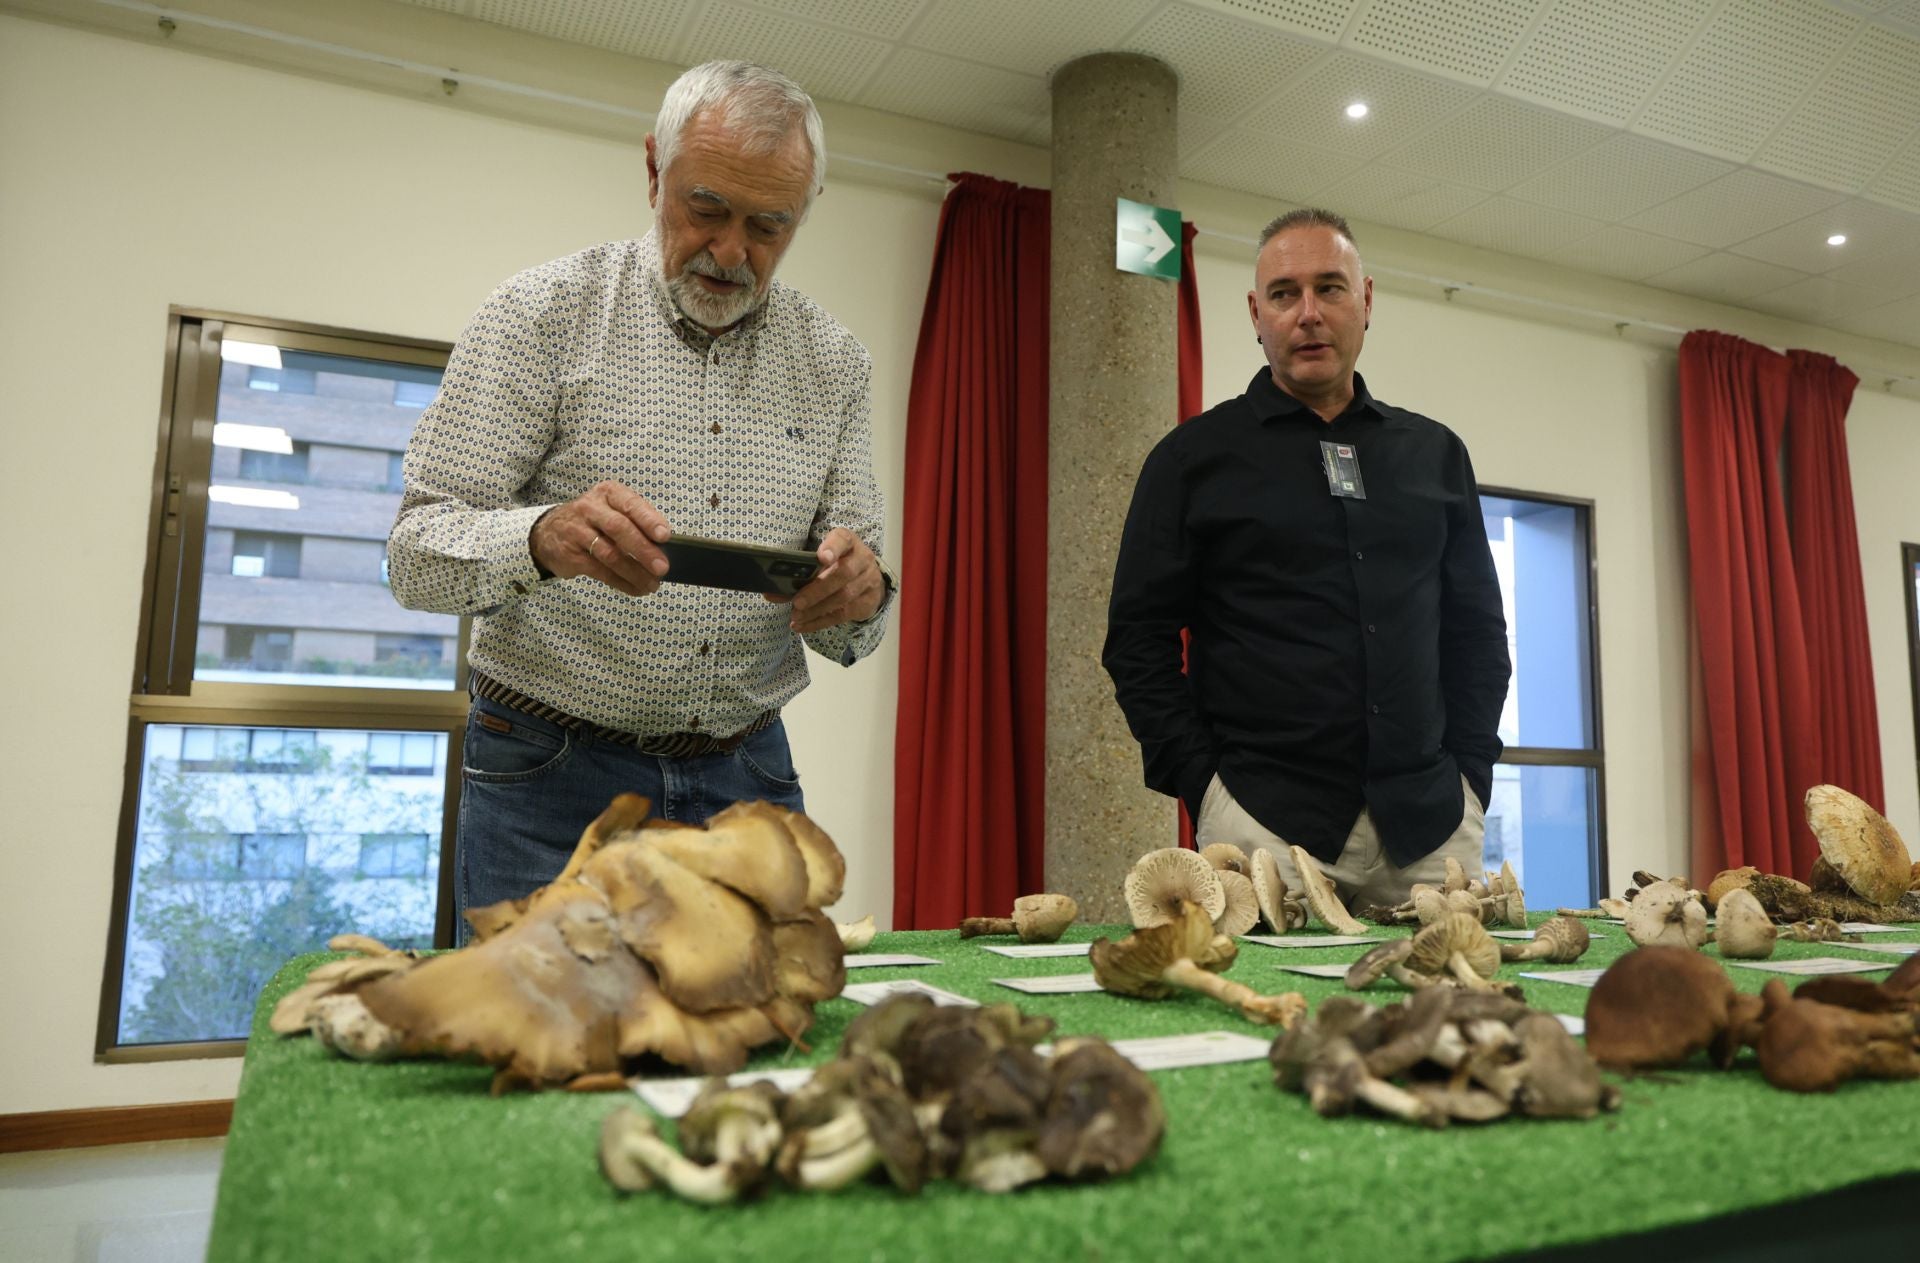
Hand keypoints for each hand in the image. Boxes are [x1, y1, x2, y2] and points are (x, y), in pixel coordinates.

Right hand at [529, 481, 671, 596]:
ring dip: (635, 572)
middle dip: (643, 550)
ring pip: (610, 554)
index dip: (648, 520)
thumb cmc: (592, 520)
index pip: (630, 504)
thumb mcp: (611, 510)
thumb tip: (663, 548)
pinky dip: (622, 582)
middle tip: (662, 567)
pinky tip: (636, 589)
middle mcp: (591, 508)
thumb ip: (635, 522)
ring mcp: (578, 531)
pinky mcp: (572, 555)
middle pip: (619, 528)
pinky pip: (601, 571)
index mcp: (608, 493)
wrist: (548, 532)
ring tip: (652, 584)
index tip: (665, 536)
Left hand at [771, 527, 886, 632]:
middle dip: (818, 589)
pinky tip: (803, 626)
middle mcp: (862, 559)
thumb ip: (799, 573)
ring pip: (844, 596)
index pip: (843, 539)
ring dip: (817, 609)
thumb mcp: (822, 562)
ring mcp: (868, 581)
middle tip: (797, 602)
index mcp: (848, 542)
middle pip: (843, 573)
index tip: (822, 557)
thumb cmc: (838, 565)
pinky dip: (820, 622)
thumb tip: (770, 592)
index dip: (833, 547)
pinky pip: (844, 614)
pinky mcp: (868, 602)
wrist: (868, 579)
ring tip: (797, 616)